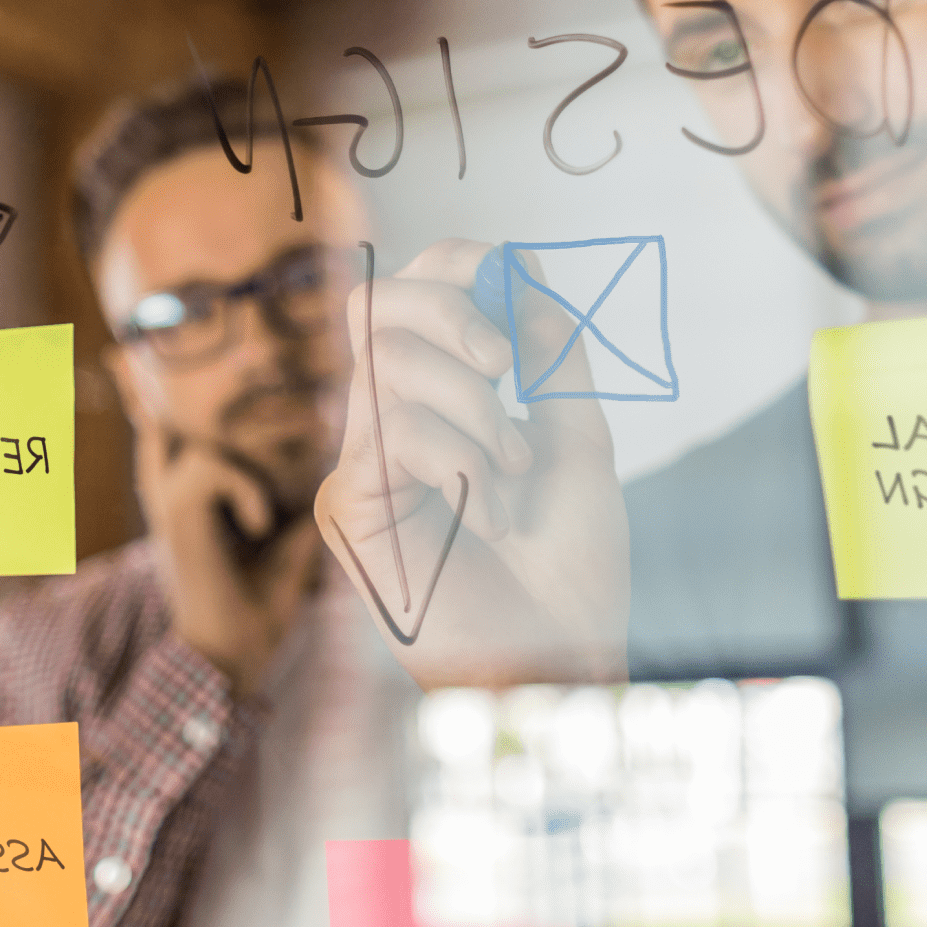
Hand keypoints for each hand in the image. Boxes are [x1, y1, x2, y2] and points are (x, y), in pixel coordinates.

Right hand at [131, 412, 324, 697]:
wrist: (232, 660)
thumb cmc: (256, 618)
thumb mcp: (287, 559)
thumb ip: (300, 521)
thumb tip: (334, 486)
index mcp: (189, 514)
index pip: (162, 448)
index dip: (161, 414)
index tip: (160, 381)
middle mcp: (172, 507)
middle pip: (163, 433)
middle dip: (190, 408)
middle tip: (235, 388)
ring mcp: (170, 512)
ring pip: (199, 447)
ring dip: (244, 472)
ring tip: (262, 519)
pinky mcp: (179, 521)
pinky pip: (209, 468)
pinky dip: (244, 489)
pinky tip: (257, 528)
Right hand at [314, 239, 629, 688]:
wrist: (562, 660)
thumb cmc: (571, 568)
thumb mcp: (579, 440)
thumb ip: (554, 357)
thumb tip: (529, 276)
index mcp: (442, 401)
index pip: (415, 296)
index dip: (453, 265)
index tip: (511, 275)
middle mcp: (388, 425)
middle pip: (377, 308)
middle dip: (450, 314)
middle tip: (507, 365)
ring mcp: (361, 466)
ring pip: (385, 364)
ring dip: (474, 409)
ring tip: (514, 476)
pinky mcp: (346, 509)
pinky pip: (390, 431)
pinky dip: (457, 459)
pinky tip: (490, 514)